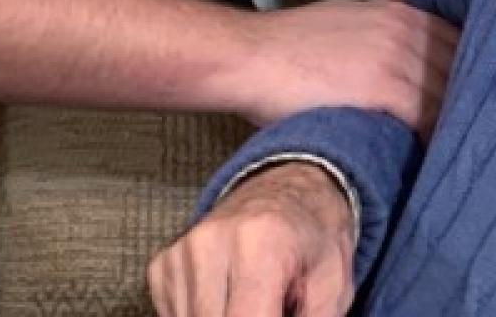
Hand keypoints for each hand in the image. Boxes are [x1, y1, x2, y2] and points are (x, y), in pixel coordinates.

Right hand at [149, 162, 357, 316]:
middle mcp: (210, 243)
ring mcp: (180, 254)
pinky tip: (229, 304)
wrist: (287, 191)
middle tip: (271, 308)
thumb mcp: (333, 288)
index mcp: (260, 244)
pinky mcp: (162, 266)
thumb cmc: (315, 241)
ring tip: (256, 306)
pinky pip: (176, 316)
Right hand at [234, 0, 458, 137]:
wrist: (250, 57)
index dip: (466, 74)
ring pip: (449, 95)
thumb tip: (409, 55)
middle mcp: (407, 28)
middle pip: (461, 68)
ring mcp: (397, 56)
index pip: (458, 43)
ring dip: (454, 123)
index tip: (467, 101)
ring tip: (453, 150)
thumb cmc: (290, 46)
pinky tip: (431, 156)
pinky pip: (429, 117)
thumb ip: (384, 31)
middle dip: (466, 99)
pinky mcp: (385, 87)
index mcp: (401, 12)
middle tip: (466, 130)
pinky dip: (434, 138)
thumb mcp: (347, 19)